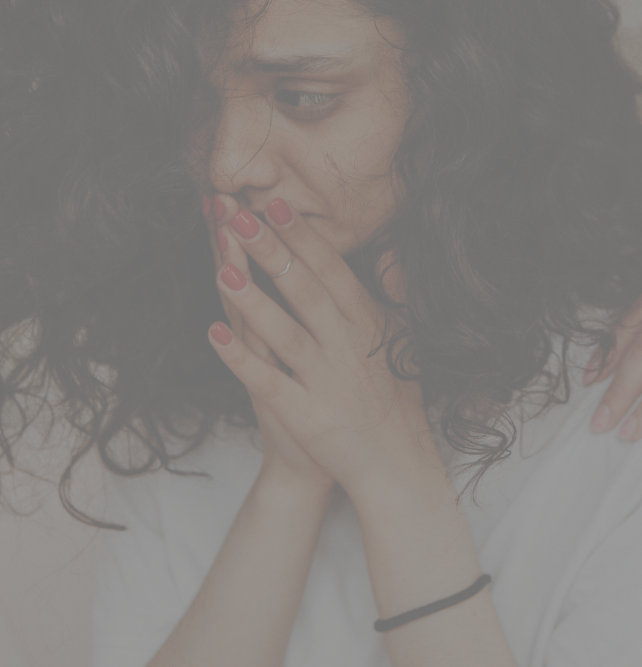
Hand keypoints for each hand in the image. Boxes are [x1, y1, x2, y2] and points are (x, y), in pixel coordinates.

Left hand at [206, 196, 433, 500]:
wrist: (395, 462)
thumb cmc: (397, 394)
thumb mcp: (404, 336)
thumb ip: (394, 291)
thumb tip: (388, 251)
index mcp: (366, 321)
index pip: (330, 270)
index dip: (301, 237)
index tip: (274, 204)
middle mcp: (346, 345)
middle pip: (304, 289)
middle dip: (271, 251)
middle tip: (239, 217)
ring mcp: (325, 380)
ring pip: (284, 332)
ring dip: (253, 299)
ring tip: (222, 267)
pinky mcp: (305, 414)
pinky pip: (268, 382)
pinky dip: (241, 360)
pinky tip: (213, 335)